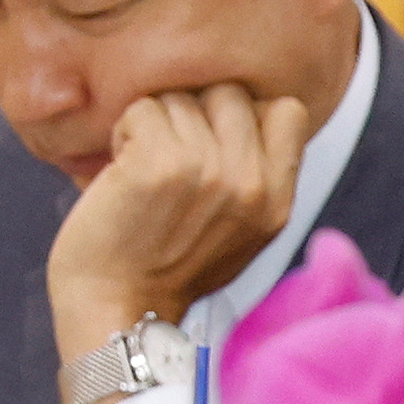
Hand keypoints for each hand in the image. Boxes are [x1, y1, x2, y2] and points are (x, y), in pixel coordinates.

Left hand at [47, 85, 319, 368]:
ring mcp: (208, 171)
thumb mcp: (240, 231)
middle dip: (194, 115)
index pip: (286, 111)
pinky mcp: (160, 163)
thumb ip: (256, 175)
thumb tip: (248, 110)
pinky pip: (143, 108)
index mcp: (277, 201)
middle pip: (228, 93)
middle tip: (170, 160)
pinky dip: (124, 131)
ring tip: (144, 172)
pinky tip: (122, 170)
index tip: (215, 145)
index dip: (246, 116)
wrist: (116, 309)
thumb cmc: (167, 267)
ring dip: (153, 126)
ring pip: (180, 98)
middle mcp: (251, 184)